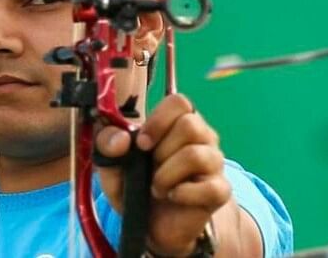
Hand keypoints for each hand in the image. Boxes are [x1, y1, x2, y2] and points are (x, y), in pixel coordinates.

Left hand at [95, 94, 230, 255]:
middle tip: (150, 168)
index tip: (142, 143)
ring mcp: (214, 164)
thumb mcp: (112, 167)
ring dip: (167, 174)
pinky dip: (183, 194)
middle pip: (190, 125)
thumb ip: (107, 146)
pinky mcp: (220, 191)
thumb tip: (121, 139)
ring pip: (196, 155)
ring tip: (157, 188)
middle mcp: (201, 138)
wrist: (154, 226)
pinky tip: (172, 197)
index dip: (158, 120)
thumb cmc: (137, 188)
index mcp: (177, 124)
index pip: (180, 102)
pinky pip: (209, 186)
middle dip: (161, 150)